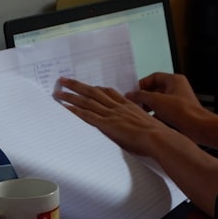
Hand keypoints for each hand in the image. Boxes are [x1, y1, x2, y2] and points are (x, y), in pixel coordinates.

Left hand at [54, 77, 171, 157]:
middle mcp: (117, 107)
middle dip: (77, 85)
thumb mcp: (148, 123)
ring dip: (71, 95)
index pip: (108, 92)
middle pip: (93, 92)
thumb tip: (137, 127)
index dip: (95, 88)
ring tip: (58, 91)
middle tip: (64, 80)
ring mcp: (111, 115)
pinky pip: (86, 115)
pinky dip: (74, 110)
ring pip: (87, 102)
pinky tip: (64, 107)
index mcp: (128, 105)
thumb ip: (138, 122)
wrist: (159, 138)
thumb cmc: (157, 135)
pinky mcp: (106, 124)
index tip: (87, 85)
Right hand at [127, 72, 211, 140]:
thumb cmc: (184, 112)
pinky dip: (156, 116)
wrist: (197, 128)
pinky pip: (163, 112)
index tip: (133, 91)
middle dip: (144, 97)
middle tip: (135, 102)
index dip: (142, 84)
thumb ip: (141, 96)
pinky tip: (150, 121)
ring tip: (141, 113)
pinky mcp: (178, 114)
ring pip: (159, 102)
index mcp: (174, 80)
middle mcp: (177, 89)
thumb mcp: (156, 100)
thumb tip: (131, 95)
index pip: (154, 77)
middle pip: (155, 90)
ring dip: (149, 107)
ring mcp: (178, 102)